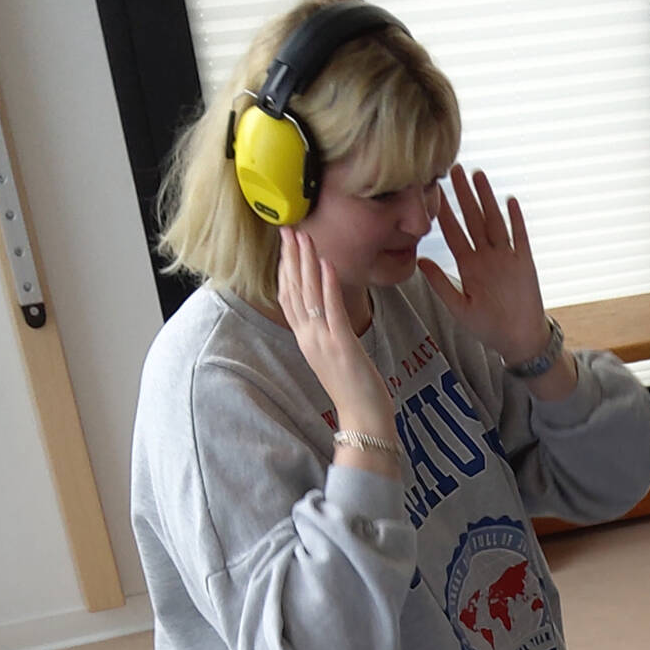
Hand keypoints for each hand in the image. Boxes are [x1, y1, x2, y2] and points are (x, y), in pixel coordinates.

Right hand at [275, 228, 393, 433]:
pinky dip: (329, 285)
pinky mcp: (342, 346)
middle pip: (293, 291)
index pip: (288, 298)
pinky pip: (332, 310)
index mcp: (306, 341)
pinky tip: (327, 264)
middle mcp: (309, 339)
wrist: (364, 420)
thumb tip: (330, 318)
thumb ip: (328, 335)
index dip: (285, 269)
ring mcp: (323, 342)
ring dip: (306, 263)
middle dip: (290, 258)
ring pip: (309, 295)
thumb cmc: (356, 391)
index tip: (286, 246)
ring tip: (304, 237)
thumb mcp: (335, 358)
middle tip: (288, 229)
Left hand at [419, 164, 551, 362]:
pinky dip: (516, 219)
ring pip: (494, 221)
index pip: (453, 232)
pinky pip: (519, 237)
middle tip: (453, 168)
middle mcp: (486, 257)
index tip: (432, 190)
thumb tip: (420, 260)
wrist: (519, 339)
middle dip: (463, 195)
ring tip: (478, 175)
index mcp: (468, 266)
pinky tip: (510, 200)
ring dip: (486, 198)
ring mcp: (505, 257)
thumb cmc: (488, 328)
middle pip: (473, 219)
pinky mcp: (524, 262)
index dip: (443, 211)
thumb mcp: (459, 308)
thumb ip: (441, 284)